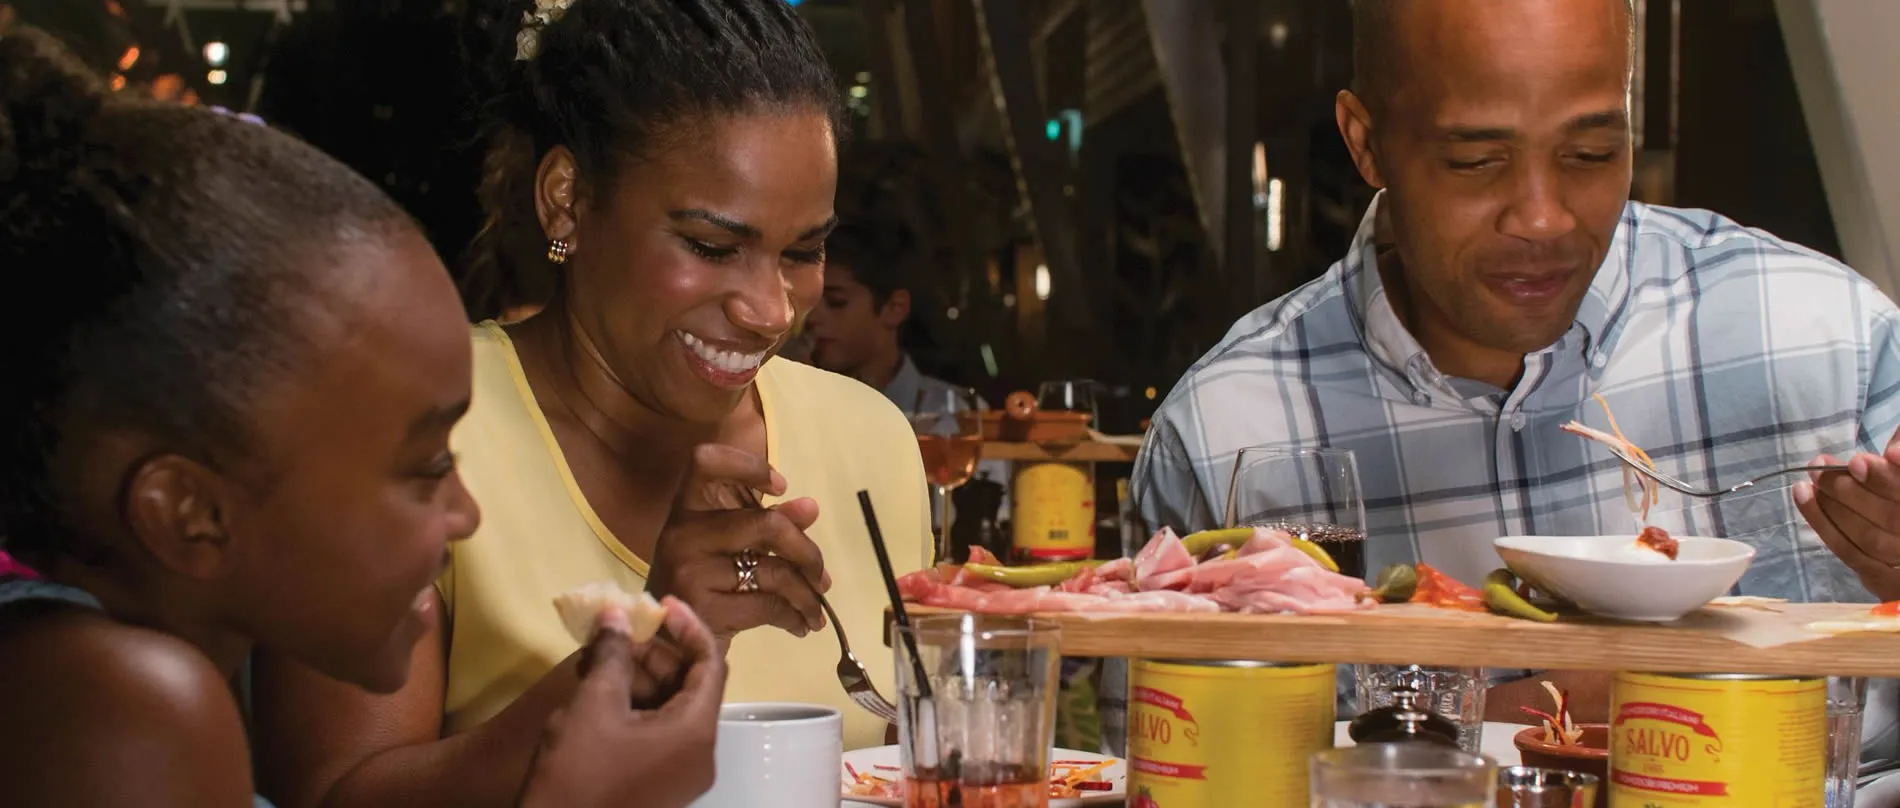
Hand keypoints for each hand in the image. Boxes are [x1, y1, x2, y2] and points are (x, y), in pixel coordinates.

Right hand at [518, 598, 727, 807]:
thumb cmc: (578, 771)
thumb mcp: (593, 704)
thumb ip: (612, 654)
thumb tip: (615, 614)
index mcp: (696, 732)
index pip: (711, 663)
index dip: (689, 626)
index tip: (660, 604)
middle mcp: (701, 753)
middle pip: (691, 685)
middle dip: (655, 653)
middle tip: (616, 633)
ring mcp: (681, 773)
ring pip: (671, 708)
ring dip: (640, 678)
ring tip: (597, 660)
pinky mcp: (661, 784)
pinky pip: (659, 732)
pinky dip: (636, 706)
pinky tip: (599, 691)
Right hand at [646, 444, 829, 640]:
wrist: (669, 640)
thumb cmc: (702, 583)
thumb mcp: (729, 546)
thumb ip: (768, 522)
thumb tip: (810, 508)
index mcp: (686, 508)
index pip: (705, 461)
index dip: (748, 465)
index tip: (781, 487)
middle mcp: (682, 533)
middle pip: (766, 525)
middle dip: (807, 553)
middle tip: (821, 576)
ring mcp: (689, 571)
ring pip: (773, 572)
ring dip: (808, 594)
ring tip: (816, 608)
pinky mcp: (703, 608)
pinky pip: (768, 606)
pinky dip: (794, 616)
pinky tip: (800, 624)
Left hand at [1794, 429, 1899, 599]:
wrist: (1896, 534)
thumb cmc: (1892, 492)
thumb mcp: (1897, 468)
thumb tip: (1892, 454)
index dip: (1886, 480)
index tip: (1857, 461)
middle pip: (1891, 518)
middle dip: (1849, 489)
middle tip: (1818, 465)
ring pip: (1869, 538)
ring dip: (1831, 505)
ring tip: (1808, 480)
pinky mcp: (1885, 582)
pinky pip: (1850, 554)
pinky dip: (1822, 523)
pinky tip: (1803, 496)